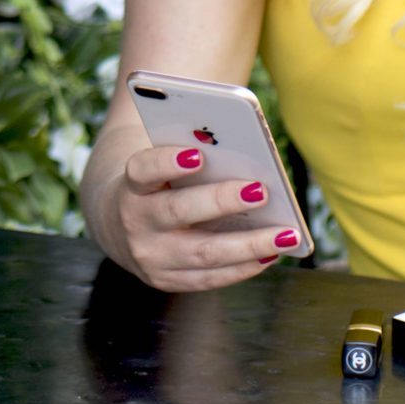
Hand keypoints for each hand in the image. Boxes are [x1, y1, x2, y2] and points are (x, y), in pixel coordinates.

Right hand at [103, 143, 301, 292]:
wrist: (118, 223)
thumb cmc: (158, 179)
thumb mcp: (161, 157)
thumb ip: (192, 141)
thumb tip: (240, 123)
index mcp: (132, 184)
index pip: (144, 170)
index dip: (167, 163)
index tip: (198, 154)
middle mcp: (136, 222)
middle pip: (178, 211)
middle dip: (222, 201)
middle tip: (261, 190)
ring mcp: (150, 257)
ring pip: (202, 253)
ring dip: (248, 244)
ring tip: (286, 234)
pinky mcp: (166, 280)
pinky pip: (208, 278)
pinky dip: (243, 267)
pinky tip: (271, 253)